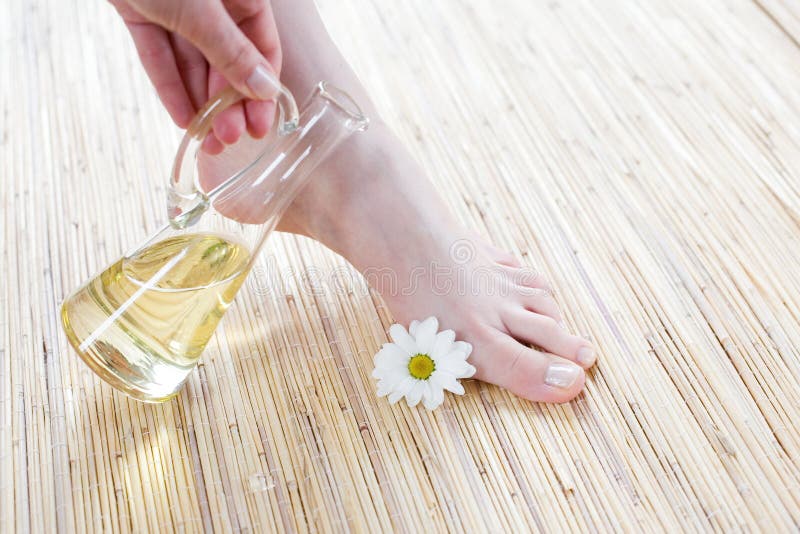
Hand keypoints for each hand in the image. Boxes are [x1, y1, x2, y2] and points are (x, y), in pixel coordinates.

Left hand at [111, 0, 281, 152]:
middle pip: (227, 61)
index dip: (262, 90)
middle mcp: (213, 3)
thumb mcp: (201, 9)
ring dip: (201, 102)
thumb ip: (230, 50)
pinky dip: (169, 85)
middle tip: (230, 140)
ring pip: (193, 62)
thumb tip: (265, 89)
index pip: (262, 48)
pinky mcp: (142, 8)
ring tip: (207, 141)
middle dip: (229, 103)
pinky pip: (160, 53)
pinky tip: (181, 118)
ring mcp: (176, 5)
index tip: (261, 126)